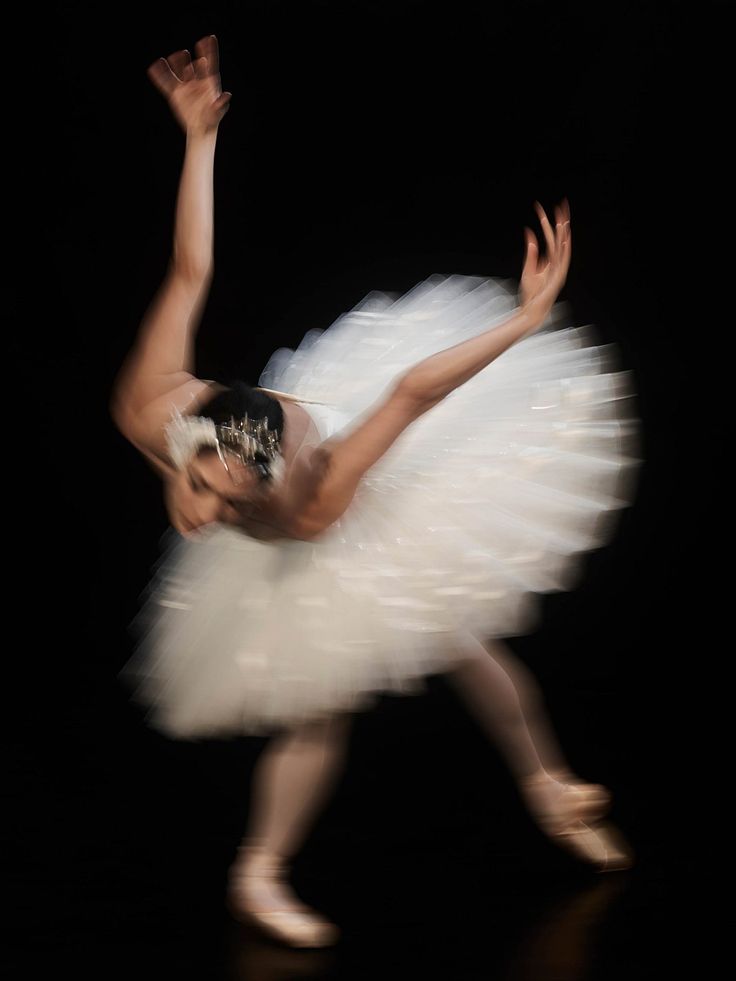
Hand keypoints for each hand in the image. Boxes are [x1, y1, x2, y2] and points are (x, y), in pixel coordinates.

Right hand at [147, 35, 231, 135]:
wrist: (201, 128)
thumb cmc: (212, 119)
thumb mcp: (217, 112)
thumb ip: (221, 103)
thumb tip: (228, 94)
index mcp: (208, 82)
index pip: (210, 63)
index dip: (209, 50)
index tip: (209, 38)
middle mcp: (196, 81)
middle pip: (192, 66)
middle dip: (188, 60)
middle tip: (185, 54)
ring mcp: (184, 86)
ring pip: (178, 71)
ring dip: (174, 63)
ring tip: (170, 58)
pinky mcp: (175, 94)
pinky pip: (165, 83)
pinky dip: (159, 75)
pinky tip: (153, 67)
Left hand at [519, 198, 571, 320]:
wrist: (532, 311)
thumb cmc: (530, 294)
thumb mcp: (528, 269)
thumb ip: (531, 252)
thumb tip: (529, 232)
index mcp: (552, 261)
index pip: (552, 237)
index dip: (547, 223)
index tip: (544, 208)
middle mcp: (558, 264)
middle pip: (560, 238)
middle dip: (560, 221)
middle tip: (561, 204)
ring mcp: (559, 271)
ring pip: (562, 248)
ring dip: (563, 234)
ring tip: (563, 220)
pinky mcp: (557, 278)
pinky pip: (561, 262)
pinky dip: (563, 250)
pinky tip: (563, 240)